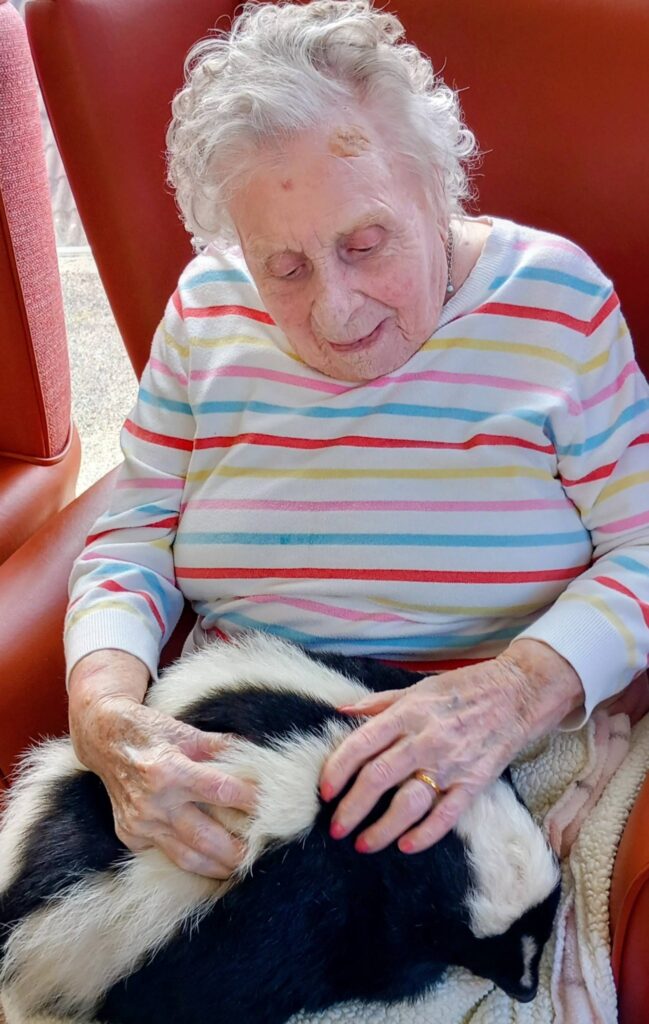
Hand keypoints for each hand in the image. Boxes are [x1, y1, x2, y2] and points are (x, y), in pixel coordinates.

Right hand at [68, 651, 256, 878]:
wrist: (103, 739)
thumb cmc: (150, 731)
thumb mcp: (186, 731)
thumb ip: (222, 746)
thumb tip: (260, 754)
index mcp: (169, 770)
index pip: (221, 791)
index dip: (249, 799)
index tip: (273, 806)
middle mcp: (153, 801)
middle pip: (205, 836)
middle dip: (236, 850)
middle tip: (262, 853)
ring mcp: (139, 822)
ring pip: (185, 856)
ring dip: (216, 867)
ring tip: (241, 868)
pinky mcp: (130, 835)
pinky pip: (164, 854)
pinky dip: (189, 860)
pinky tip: (210, 863)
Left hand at [319, 640, 582, 855]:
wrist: (518, 693)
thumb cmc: (464, 688)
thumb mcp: (419, 687)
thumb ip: (379, 703)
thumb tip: (343, 710)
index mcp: (408, 713)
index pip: (362, 744)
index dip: (338, 770)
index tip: (324, 791)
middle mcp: (425, 739)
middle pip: (378, 778)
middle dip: (352, 808)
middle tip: (336, 828)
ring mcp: (451, 763)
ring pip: (408, 803)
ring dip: (382, 829)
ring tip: (363, 844)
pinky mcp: (474, 782)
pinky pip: (446, 815)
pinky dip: (425, 834)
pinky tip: (406, 846)